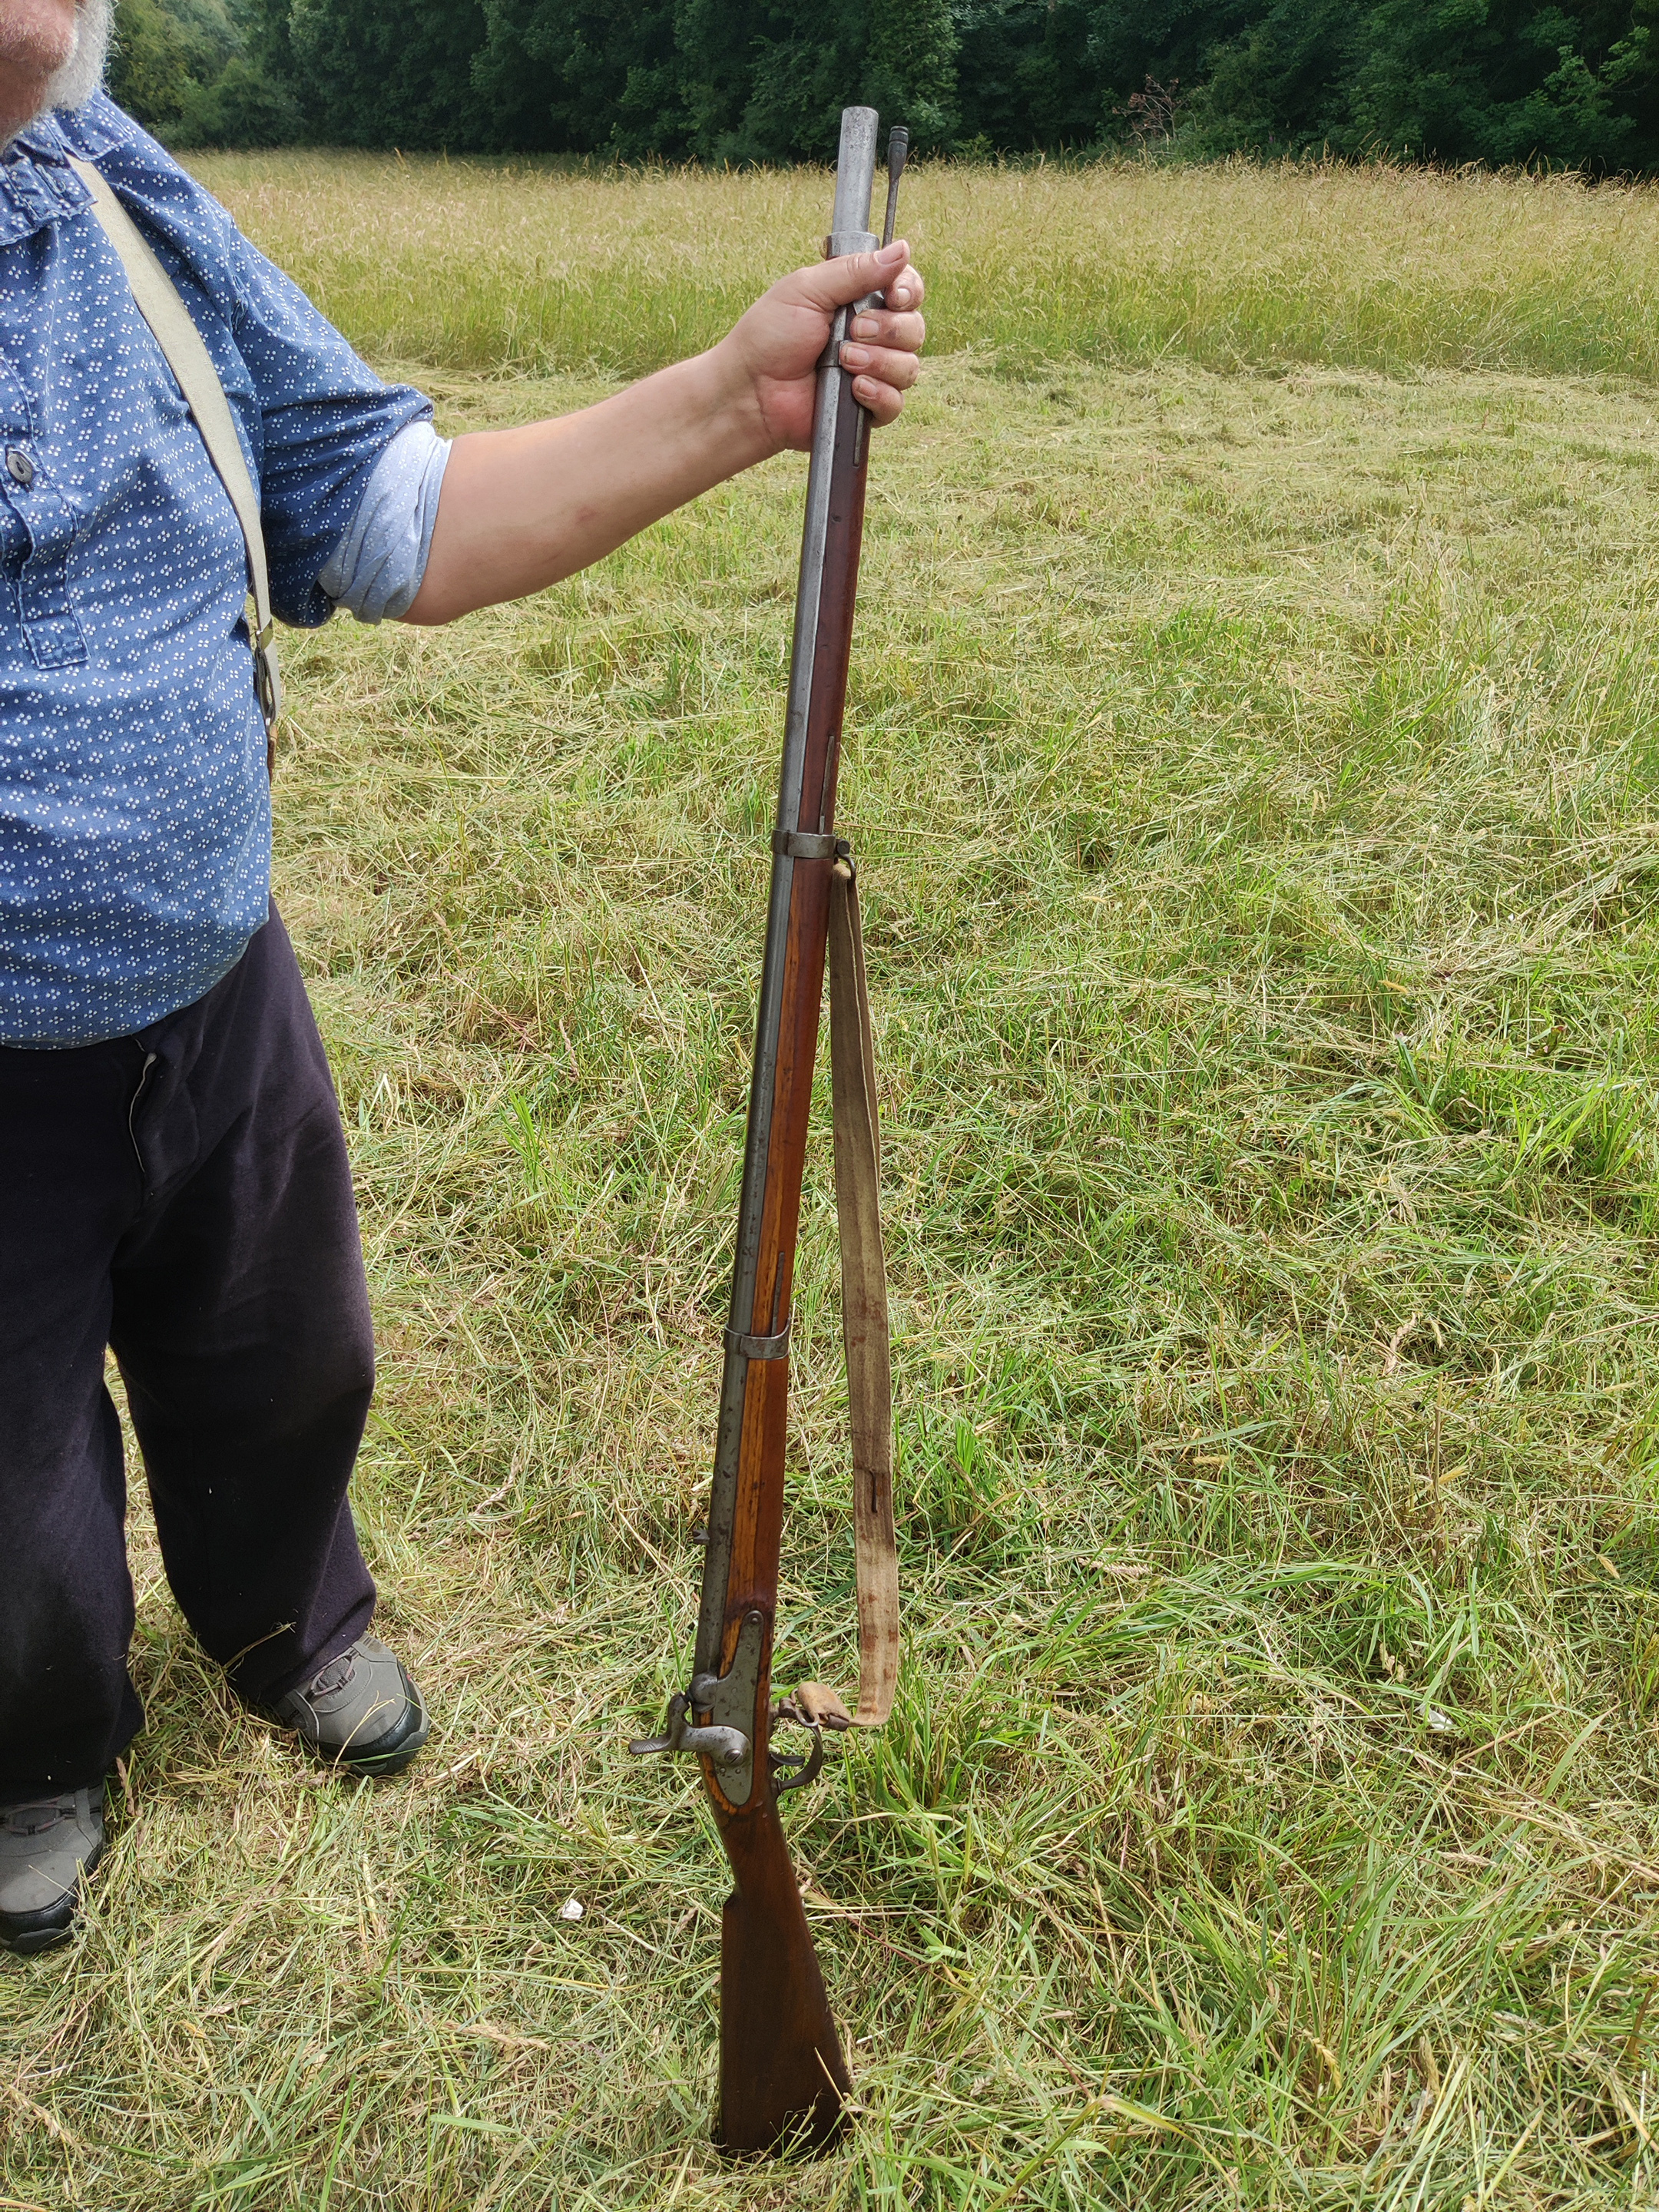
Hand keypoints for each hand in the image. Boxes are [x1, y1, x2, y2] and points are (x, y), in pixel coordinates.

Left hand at [714, 239, 926, 453]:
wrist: (752, 390)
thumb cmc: (770, 336)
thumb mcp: (809, 289)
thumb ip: (856, 270)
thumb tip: (902, 249)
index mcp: (861, 302)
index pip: (908, 290)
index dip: (909, 291)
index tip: (893, 295)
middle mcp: (873, 337)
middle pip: (914, 328)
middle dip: (888, 329)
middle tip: (854, 331)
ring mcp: (873, 374)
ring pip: (909, 367)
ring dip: (880, 362)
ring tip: (844, 361)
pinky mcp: (867, 409)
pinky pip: (896, 403)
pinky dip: (878, 394)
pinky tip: (854, 388)